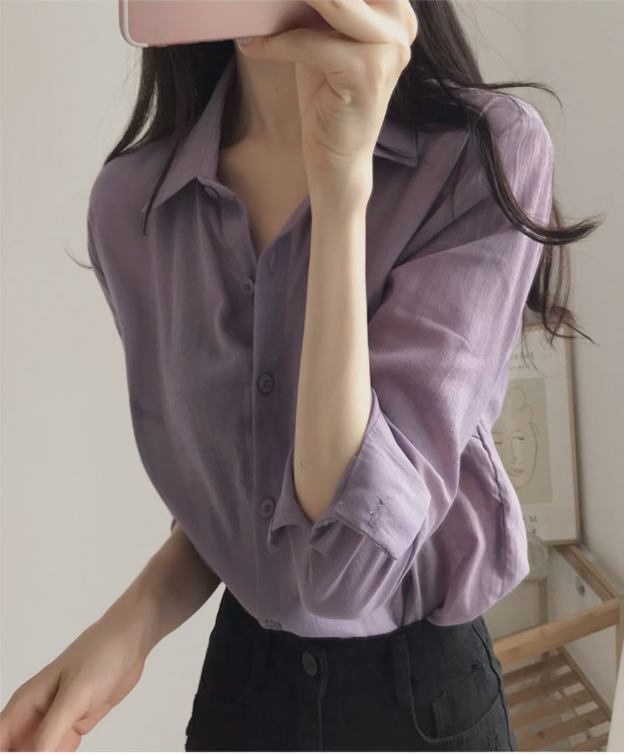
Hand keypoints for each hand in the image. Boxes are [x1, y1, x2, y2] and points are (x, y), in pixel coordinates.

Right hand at [0, 610, 148, 750]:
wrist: (131, 640)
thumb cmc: (100, 655)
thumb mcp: (74, 696)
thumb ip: (50, 732)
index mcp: (25, 703)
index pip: (0, 742)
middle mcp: (37, 713)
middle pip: (17, 751)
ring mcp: (57, 719)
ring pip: (39, 753)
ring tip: (63, 752)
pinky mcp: (76, 723)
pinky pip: (60, 751)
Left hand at [236, 0, 417, 180]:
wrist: (338, 155)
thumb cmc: (328, 95)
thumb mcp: (325, 35)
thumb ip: (322, 4)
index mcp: (396, 10)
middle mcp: (400, 23)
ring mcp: (388, 48)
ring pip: (333, 2)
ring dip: (287, 0)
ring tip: (256, 3)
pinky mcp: (365, 73)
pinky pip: (311, 42)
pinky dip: (277, 42)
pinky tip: (253, 45)